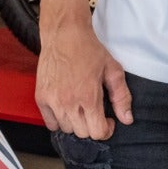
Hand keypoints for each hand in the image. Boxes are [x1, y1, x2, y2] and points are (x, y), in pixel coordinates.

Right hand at [35, 21, 133, 138]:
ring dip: (76, 123)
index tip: (108, 120)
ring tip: (81, 108)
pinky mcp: (41, 98)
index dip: (107, 129)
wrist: (64, 35)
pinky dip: (59, 120)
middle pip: (83, 133)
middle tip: (96, 113)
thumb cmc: (89, 50)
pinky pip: (50, 123)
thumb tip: (127, 119)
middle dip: (93, 126)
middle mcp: (69, 102)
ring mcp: (52, 101)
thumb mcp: (113, 70)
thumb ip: (121, 97)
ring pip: (67, 129)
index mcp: (89, 97)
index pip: (97, 132)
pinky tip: (67, 108)